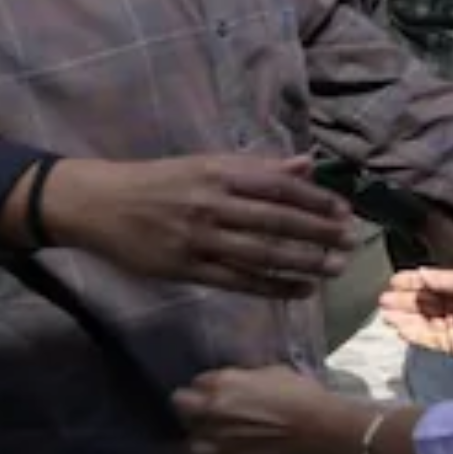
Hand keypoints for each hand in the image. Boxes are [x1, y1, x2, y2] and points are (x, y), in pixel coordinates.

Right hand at [34, 154, 352, 299]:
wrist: (101, 204)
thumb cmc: (161, 180)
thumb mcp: (207, 163)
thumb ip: (258, 167)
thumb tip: (306, 163)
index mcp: (220, 173)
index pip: (279, 187)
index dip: (316, 200)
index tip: (344, 211)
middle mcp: (213, 205)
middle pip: (276, 222)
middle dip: (318, 234)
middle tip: (351, 243)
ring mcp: (199, 239)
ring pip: (261, 254)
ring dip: (302, 263)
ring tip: (334, 269)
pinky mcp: (186, 269)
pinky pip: (237, 281)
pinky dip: (271, 287)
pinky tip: (299, 290)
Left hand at [173, 366, 340, 453]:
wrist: (317, 432)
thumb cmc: (301, 396)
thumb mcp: (271, 372)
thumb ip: (244, 377)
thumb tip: (237, 382)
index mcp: (223, 381)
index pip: (198, 380)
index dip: (209, 385)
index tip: (220, 390)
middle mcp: (210, 408)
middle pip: (180, 402)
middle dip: (192, 403)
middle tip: (209, 408)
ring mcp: (212, 437)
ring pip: (186, 431)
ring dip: (196, 429)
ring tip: (213, 431)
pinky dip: (203, 451)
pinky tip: (216, 447)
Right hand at [379, 266, 452, 366]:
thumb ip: (440, 277)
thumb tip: (419, 272)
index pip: (432, 282)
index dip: (413, 281)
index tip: (393, 281)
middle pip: (424, 302)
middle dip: (404, 300)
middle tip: (383, 298)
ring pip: (422, 320)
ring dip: (404, 316)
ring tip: (385, 312)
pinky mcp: (452, 345)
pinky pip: (427, 338)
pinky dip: (412, 332)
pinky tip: (398, 326)